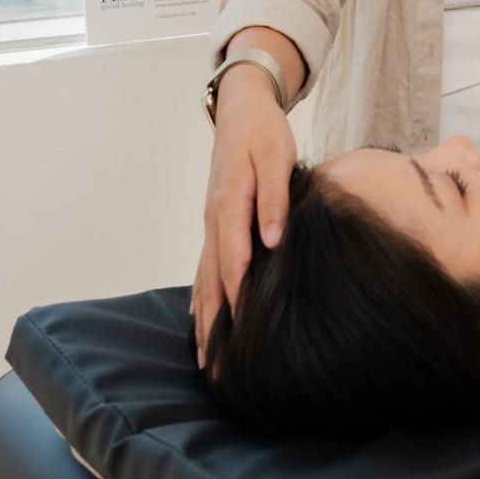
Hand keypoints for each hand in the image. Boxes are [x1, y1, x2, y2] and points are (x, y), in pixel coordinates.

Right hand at [191, 72, 297, 368]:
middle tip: (217, 368)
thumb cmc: (264, 133)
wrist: (242, 109)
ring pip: (203, 279)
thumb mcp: (278, 157)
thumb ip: (275, 198)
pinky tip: (202, 320)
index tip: (243, 336)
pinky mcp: (214, 223)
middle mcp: (214, 220)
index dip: (238, 299)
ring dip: (203, 320)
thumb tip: (273, 241)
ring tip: (205, 361)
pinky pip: (205, 267)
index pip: (233, 262)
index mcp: (230, 204)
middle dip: (213, 325)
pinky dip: (201, 297)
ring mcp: (210, 223)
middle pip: (211, 281)